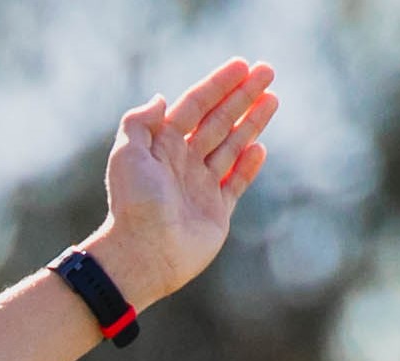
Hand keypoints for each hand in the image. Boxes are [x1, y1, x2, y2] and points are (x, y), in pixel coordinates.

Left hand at [85, 58, 279, 305]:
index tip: (243, 66)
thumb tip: (160, 98)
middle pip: (218, 120)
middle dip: (243, 96)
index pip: (195, 106)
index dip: (219, 85)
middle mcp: (183, 163)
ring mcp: (201, 186)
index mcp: (162, 146)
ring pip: (231, 146)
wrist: (144, 254)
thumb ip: (140, 123)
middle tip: (269, 72)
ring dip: (252, 123)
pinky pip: (235, 182)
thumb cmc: (133, 204)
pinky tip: (260, 147)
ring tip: (273, 99)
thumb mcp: (127, 155)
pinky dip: (248, 165)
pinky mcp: (216, 212)